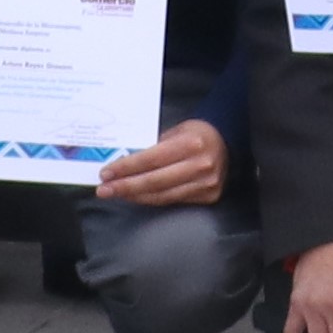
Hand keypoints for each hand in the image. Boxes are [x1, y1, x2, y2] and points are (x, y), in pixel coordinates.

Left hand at [101, 116, 227, 211]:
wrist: (229, 143)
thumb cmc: (197, 134)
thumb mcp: (176, 131)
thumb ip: (154, 147)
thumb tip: (124, 163)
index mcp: (191, 144)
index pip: (151, 159)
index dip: (126, 168)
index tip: (106, 173)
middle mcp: (200, 165)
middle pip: (154, 182)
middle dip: (125, 186)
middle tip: (104, 190)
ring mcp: (206, 184)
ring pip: (161, 196)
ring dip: (134, 196)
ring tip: (116, 193)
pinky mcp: (208, 196)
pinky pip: (172, 201)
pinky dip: (151, 199)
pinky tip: (137, 196)